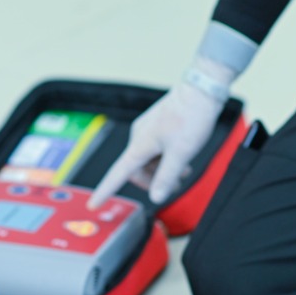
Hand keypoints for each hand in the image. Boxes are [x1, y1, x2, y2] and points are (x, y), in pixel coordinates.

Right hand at [89, 57, 233, 208]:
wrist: (201, 91)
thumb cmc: (191, 118)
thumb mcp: (181, 153)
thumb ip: (167, 177)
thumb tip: (155, 197)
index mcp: (140, 145)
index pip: (118, 173)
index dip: (106, 190)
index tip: (94, 204)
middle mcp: (139, 136)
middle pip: (137, 170)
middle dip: (153, 181)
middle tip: (176, 184)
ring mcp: (147, 130)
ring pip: (148, 160)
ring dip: (163, 170)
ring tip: (184, 172)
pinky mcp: (156, 125)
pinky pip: (155, 149)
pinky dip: (165, 158)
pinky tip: (181, 158)